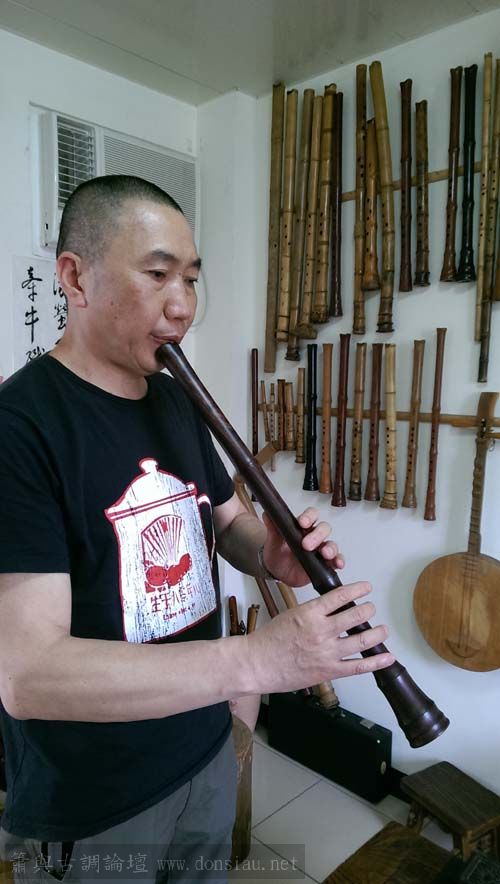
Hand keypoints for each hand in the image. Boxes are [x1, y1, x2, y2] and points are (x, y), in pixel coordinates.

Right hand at [245, 581, 393, 693]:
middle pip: (355, 616)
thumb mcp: (291, 614)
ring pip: (361, 640)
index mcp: (310, 613)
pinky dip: (375, 662)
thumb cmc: (269, 639)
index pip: (340, 596)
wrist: (256, 664)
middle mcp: (321, 631)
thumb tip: (332, 608)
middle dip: (368, 610)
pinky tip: (387, 657)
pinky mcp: (328, 671)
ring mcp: (327, 652)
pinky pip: (358, 666)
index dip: (357, 590)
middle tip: (371, 608)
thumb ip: (313, 612)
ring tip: (383, 630)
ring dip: (377, 633)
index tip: (366, 587)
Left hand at [261, 507, 342, 587]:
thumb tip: (267, 514)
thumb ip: (272, 528)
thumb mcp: (273, 541)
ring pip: (331, 544)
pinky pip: (336, 560)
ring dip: (330, 548)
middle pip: (323, 528)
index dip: (309, 517)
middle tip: (306, 545)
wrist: (277, 571)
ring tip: (324, 554)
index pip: (311, 515)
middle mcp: (314, 536)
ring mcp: (320, 550)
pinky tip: (337, 564)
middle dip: (317, 535)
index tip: (303, 523)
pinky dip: (338, 561)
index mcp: (303, 527)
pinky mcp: (325, 564)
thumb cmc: (278, 553)